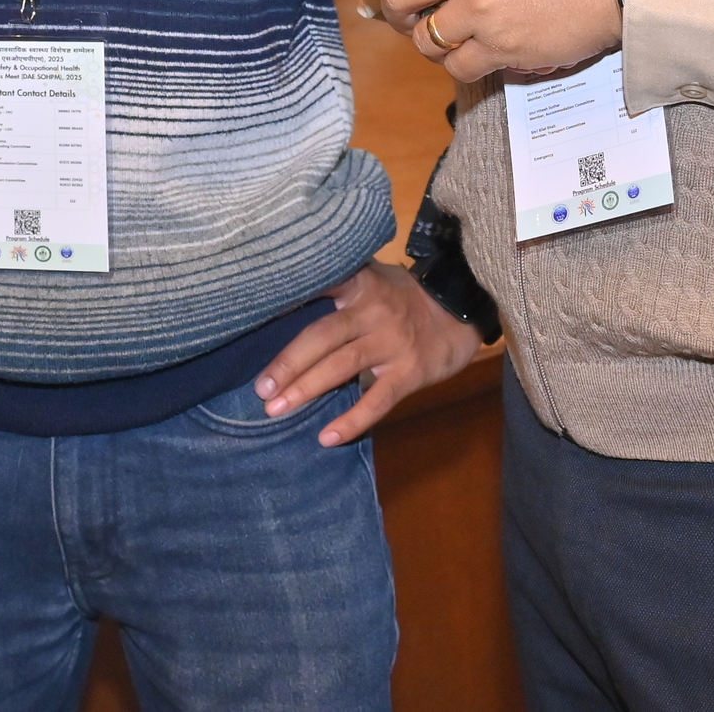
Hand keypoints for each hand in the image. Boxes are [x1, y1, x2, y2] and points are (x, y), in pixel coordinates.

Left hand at [254, 262, 483, 446]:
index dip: (285, 302)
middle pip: (322, 336)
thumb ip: (338, 283)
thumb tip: (284, 294)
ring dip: (307, 389)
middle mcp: (372, 311)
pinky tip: (327, 437)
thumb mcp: (373, 277)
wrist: (462, 309)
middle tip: (261, 389)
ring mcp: (392, 343)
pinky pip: (377, 400)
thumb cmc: (404, 296)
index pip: (317, 288)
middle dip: (288, 364)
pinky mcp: (410, 372)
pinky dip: (352, 420)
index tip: (251, 319)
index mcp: (359, 284)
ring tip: (277, 410)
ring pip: (342, 367)